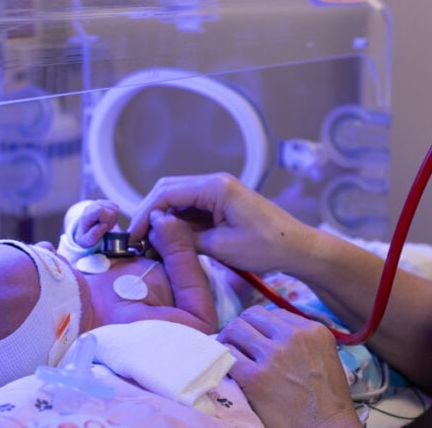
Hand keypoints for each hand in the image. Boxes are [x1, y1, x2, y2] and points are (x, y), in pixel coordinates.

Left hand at [73, 199, 120, 248]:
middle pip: (111, 211)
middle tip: (104, 228)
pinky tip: (107, 220)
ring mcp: (99, 203)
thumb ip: (93, 235)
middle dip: (110, 222)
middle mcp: (92, 206)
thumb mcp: (86, 240)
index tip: (103, 227)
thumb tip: (104, 225)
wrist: (85, 229)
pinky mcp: (105, 202)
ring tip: (105, 224)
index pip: (100, 211)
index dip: (106, 220)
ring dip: (112, 219)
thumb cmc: (86, 235)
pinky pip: (116, 207)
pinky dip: (114, 216)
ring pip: (115, 209)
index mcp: (86, 215)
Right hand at [127, 173, 312, 274]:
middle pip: (168, 191)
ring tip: (149, 244)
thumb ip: (185, 238)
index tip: (133, 237)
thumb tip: (156, 236)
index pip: (167, 193)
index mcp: (215, 187)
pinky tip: (169, 241)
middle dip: (150, 214)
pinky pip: (192, 209)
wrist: (298, 248)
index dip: (145, 214)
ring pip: (178, 200)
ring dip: (163, 219)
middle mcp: (215, 183)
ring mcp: (218, 192)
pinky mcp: (222, 204)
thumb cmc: (266, 246)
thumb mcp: (221, 246)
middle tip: (136, 240)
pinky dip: (178, 223)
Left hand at [219, 306, 359, 427]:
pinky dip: (224, 359)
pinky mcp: (255, 377)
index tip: (257, 337)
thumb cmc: (328, 399)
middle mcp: (293, 336)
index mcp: (313, 330)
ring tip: (227, 351)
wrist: (326, 426)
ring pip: (236, 329)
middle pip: (252, 315)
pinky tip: (227, 368)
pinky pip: (228, 356)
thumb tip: (274, 334)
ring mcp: (273, 355)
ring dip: (229, 339)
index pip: (275, 313)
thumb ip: (303, 340)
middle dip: (243, 327)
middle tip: (237, 341)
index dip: (261, 325)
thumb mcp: (325, 356)